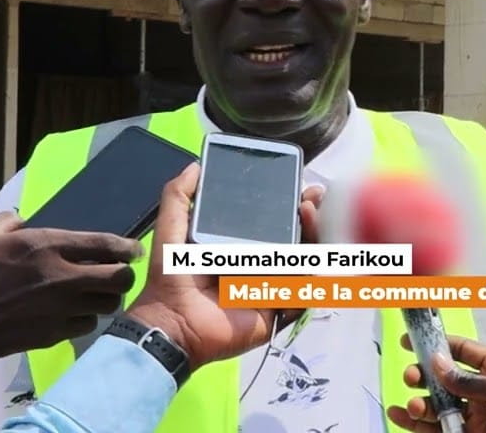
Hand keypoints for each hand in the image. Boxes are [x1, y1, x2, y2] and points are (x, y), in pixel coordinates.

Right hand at [0, 212, 140, 371]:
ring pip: (105, 306)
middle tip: (117, 273)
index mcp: (44, 245)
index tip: (134, 249)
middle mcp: (59, 277)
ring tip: (94, 294)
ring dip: (104, 299)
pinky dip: (83, 320)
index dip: (126, 247)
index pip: (103, 244)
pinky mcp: (49, 336)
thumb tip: (23, 220)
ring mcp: (57, 310)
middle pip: (117, 279)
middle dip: (123, 275)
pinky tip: (71, 314)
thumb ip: (10, 223)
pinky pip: (83, 327)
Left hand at [125, 162, 321, 371]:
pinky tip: (309, 255)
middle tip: (314, 196)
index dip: (291, 203)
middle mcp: (260, 263)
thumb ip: (178, 197)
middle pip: (297, 237)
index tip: (301, 186)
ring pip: (305, 261)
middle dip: (311, 216)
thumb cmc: (172, 278)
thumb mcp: (171, 230)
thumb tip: (195, 165)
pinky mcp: (276, 310)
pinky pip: (302, 293)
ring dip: (314, 236)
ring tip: (308, 213)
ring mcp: (271, 286)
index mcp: (241, 245)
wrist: (172, 321)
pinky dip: (312, 275)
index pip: (275, 220)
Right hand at [386, 334, 485, 432]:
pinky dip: (419, 424)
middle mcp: (484, 391)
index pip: (463, 351)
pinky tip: (402, 416)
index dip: (437, 344)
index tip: (410, 340)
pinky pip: (440, 429)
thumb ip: (470, 380)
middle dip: (424, 376)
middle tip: (412, 377)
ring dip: (421, 403)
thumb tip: (438, 363)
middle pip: (445, 379)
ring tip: (414, 406)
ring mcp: (476, 416)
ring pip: (439, 406)